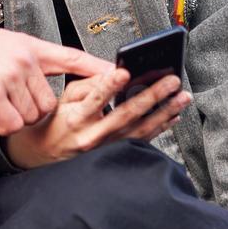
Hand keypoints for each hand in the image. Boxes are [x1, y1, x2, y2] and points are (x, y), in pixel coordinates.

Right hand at [0, 27, 112, 136]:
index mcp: (28, 46)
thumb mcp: (0, 44)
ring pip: (32, 117)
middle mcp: (24, 60)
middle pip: (49, 103)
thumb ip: (24, 60)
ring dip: (13, 119)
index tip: (120, 73)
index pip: (70, 57)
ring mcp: (10, 77)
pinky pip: (12, 125)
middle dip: (30, 110)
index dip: (96, 68)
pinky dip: (0, 126)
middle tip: (6, 102)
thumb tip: (40, 78)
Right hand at [4, 70, 190, 169]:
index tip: (124, 72)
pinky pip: (141, 141)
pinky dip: (159, 128)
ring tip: (181, 98)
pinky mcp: (115, 156)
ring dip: (164, 112)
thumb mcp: (64, 99)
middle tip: (170, 81)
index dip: (109, 85)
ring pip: (140, 130)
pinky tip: (172, 116)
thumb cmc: (56, 123)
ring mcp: (106, 149)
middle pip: (125, 115)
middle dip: (151, 96)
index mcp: (76, 118)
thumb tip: (114, 73)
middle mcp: (92, 136)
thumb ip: (89, 85)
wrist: (46, 156)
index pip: (95, 99)